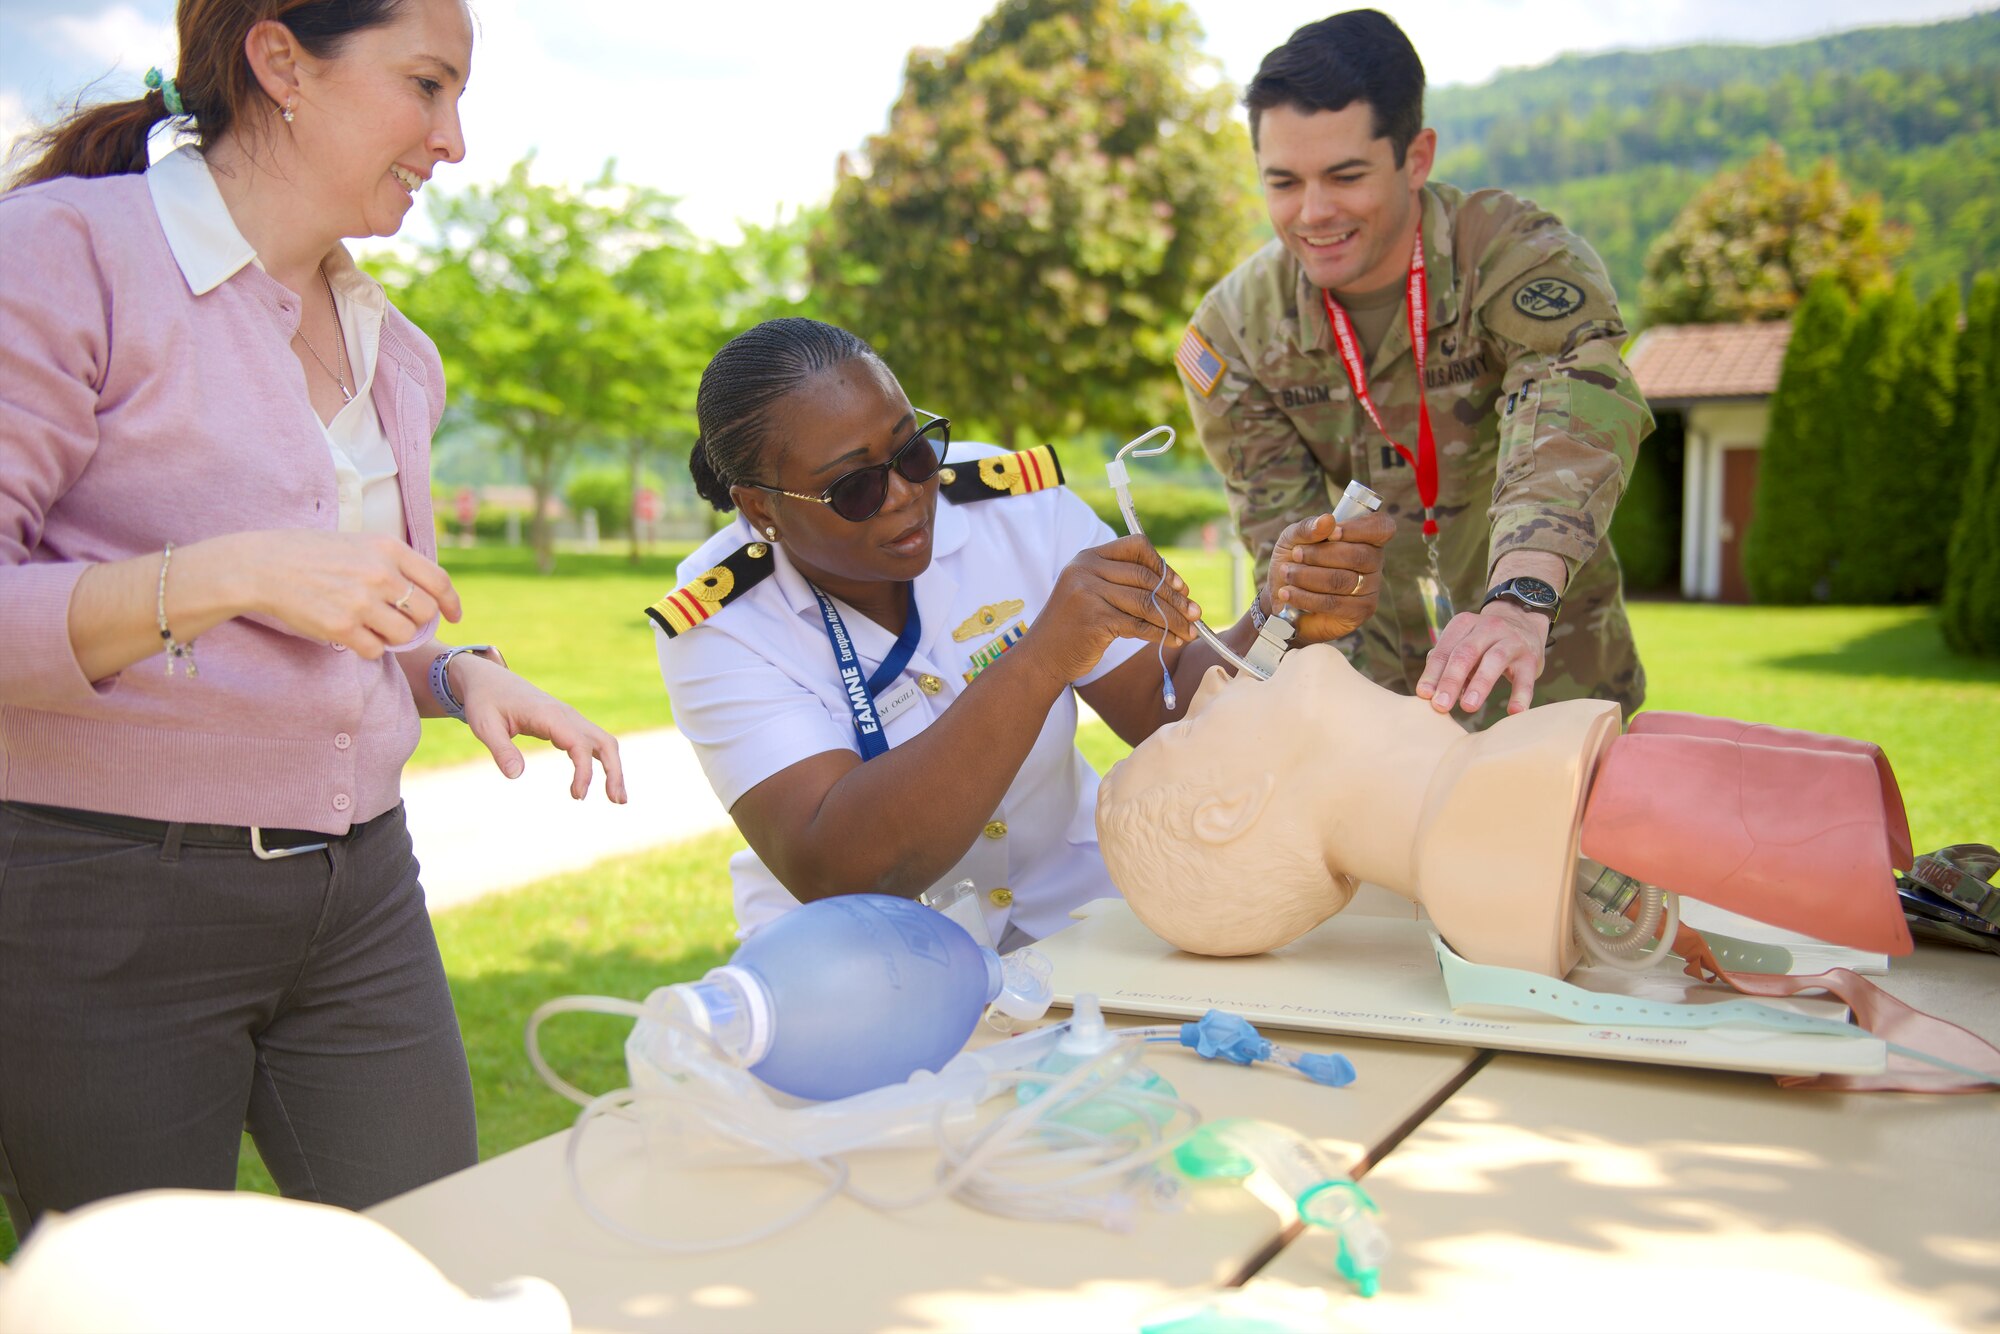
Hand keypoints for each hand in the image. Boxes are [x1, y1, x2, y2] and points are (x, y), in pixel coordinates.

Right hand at [242, 531, 460, 656]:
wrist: (265, 566)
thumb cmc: (313, 554)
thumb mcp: (360, 543)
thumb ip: (393, 563)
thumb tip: (428, 594)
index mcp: (388, 548)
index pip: (438, 581)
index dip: (451, 602)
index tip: (453, 615)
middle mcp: (380, 574)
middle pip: (424, 612)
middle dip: (416, 621)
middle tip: (397, 620)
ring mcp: (362, 602)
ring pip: (403, 635)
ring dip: (393, 636)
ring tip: (372, 626)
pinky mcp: (342, 627)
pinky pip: (376, 650)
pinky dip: (369, 647)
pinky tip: (354, 634)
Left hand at [451, 655, 627, 801]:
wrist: (488, 679)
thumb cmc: (485, 701)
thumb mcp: (485, 725)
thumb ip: (501, 749)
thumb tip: (515, 776)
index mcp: (550, 715)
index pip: (580, 744)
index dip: (584, 771)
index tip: (577, 796)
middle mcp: (567, 715)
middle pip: (605, 742)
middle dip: (615, 771)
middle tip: (617, 801)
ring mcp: (569, 718)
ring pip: (603, 742)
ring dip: (614, 768)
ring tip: (617, 798)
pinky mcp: (566, 724)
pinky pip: (591, 742)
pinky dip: (601, 761)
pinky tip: (598, 781)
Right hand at [1019, 535, 1199, 687]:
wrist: (1041, 658)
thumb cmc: (1073, 629)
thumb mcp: (1092, 594)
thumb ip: (1122, 584)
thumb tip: (1176, 588)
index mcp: (1088, 557)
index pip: (1136, 546)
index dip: (1162, 565)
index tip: (1181, 587)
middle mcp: (1086, 569)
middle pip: (1146, 577)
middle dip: (1176, 598)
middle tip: (1196, 614)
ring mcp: (1088, 593)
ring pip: (1147, 603)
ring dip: (1174, 619)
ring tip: (1191, 632)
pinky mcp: (1094, 619)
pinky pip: (1139, 625)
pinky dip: (1161, 634)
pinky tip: (1173, 641)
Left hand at [1264, 510, 1394, 643]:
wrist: (1282, 595)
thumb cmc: (1294, 560)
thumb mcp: (1293, 538)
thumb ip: (1309, 527)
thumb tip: (1328, 520)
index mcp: (1365, 537)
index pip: (1381, 527)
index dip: (1360, 528)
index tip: (1333, 532)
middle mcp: (1374, 562)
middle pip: (1358, 556)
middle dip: (1320, 555)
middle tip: (1295, 554)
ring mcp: (1370, 589)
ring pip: (1343, 580)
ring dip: (1307, 576)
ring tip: (1287, 574)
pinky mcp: (1359, 612)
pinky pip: (1334, 603)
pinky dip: (1306, 597)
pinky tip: (1288, 593)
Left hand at [1416, 601, 1549, 715]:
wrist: (1524, 624)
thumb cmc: (1483, 643)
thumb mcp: (1463, 643)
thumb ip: (1446, 662)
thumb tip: (1431, 690)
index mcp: (1464, 624)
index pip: (1445, 650)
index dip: (1433, 673)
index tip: (1424, 695)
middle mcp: (1487, 628)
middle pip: (1466, 653)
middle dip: (1451, 680)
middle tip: (1441, 705)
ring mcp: (1511, 641)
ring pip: (1494, 660)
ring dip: (1480, 684)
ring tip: (1468, 707)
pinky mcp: (1530, 657)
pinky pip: (1525, 678)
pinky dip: (1520, 695)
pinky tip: (1514, 711)